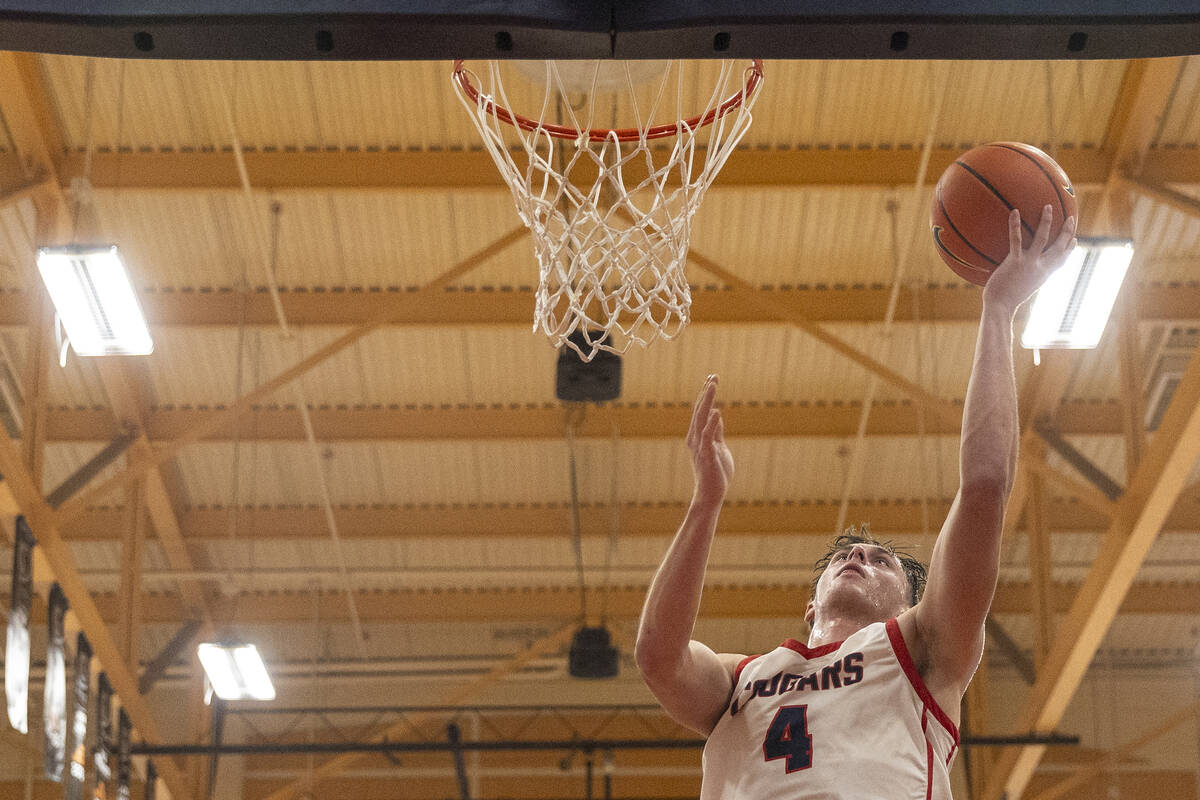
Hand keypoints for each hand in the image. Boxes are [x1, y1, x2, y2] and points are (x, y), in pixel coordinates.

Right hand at [687, 375, 733, 507]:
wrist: (711, 494)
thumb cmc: (716, 472)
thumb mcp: (718, 447)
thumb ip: (716, 432)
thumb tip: (717, 415)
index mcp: (698, 435)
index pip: (701, 410)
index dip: (706, 394)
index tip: (712, 378)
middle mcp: (695, 438)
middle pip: (699, 410)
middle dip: (706, 392)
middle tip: (713, 376)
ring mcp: (700, 446)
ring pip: (701, 418)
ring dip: (707, 401)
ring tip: (713, 386)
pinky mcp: (706, 455)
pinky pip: (708, 436)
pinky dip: (712, 423)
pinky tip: (717, 412)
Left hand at [982, 205, 1076, 315]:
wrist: (1000, 307)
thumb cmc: (1006, 300)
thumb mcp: (1020, 289)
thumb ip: (1024, 279)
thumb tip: (1018, 275)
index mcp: (1043, 274)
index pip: (1061, 261)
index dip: (1069, 250)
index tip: (1075, 239)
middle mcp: (1041, 268)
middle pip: (1059, 247)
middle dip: (1067, 231)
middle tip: (1072, 217)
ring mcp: (1029, 263)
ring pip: (1043, 238)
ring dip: (1047, 221)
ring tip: (1048, 207)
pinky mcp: (1015, 261)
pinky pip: (1016, 239)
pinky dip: (1015, 225)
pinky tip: (1014, 212)